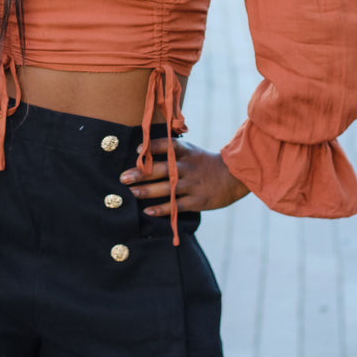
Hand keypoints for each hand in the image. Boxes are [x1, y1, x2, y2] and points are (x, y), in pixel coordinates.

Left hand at [120, 138, 249, 214]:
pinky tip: (147, 210)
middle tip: (123, 178)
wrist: (233, 177)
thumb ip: (172, 151)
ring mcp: (192, 184)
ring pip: (166, 188)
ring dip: (146, 191)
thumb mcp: (192, 151)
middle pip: (162, 169)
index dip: (152, 146)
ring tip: (131, 193)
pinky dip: (161, 208)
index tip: (138, 150)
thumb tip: (144, 150)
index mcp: (187, 152)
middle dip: (141, 173)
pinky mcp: (197, 201)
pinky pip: (176, 205)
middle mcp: (188, 167)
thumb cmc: (204, 163)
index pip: (168, 145)